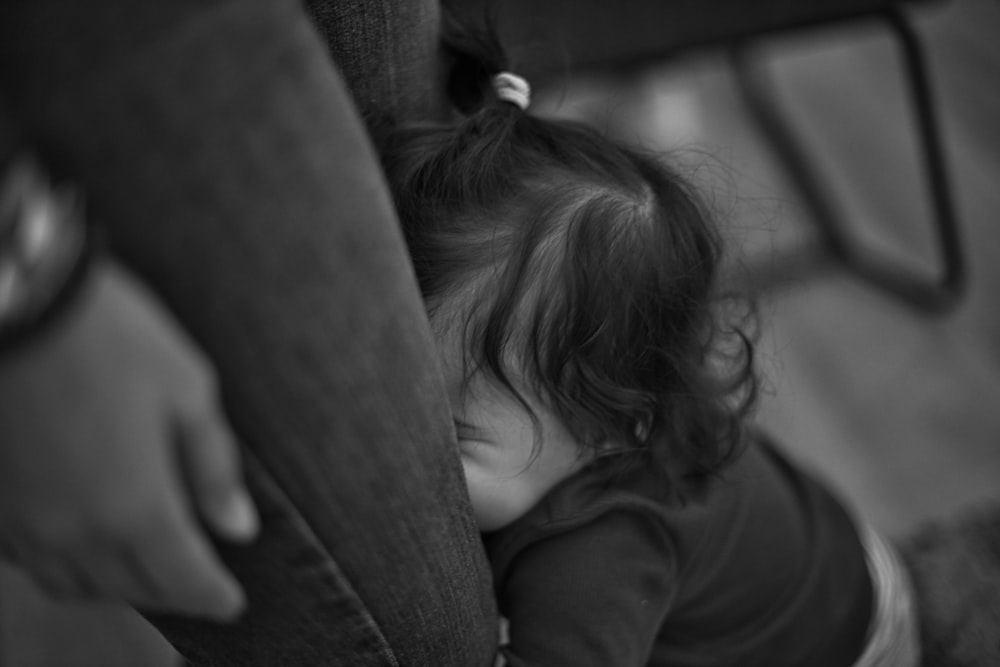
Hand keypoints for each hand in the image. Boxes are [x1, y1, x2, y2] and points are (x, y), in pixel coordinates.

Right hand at [0, 262, 257, 618]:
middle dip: (172, 592)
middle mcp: (75, 530)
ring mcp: (25, 521)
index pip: (183, 578)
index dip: (213, 595)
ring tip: (147, 568)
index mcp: (135, 508)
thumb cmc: (114, 338)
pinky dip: (66, 564)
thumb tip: (238, 526)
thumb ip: (213, 468)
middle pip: (132, 587)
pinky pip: (30, 560)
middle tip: (197, 584)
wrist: (22, 301)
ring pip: (75, 583)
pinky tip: (84, 540)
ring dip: (118, 584)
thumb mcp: (188, 391)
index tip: (232, 602)